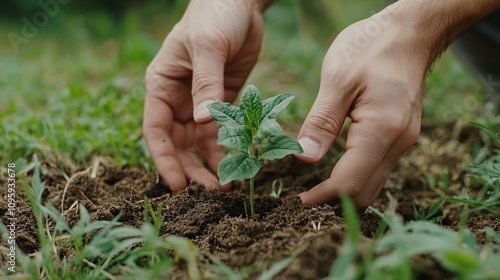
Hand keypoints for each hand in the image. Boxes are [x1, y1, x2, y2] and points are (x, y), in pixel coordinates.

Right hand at [143, 0, 263, 190]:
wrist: (240, 2)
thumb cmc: (214, 16)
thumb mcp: (207, 47)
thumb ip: (205, 83)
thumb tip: (204, 122)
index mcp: (162, 85)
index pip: (156, 130)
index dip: (164, 159)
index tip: (176, 185)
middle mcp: (179, 98)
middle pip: (179, 144)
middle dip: (191, 169)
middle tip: (210, 192)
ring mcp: (202, 101)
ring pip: (202, 142)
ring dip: (213, 163)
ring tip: (228, 185)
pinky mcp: (225, 101)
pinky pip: (224, 130)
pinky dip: (231, 147)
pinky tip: (242, 161)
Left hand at [296, 6, 425, 207]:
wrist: (409, 33)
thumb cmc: (371, 48)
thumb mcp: (337, 80)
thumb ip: (321, 122)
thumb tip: (303, 159)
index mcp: (382, 130)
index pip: (349, 183)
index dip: (321, 197)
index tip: (295, 203)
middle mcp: (399, 143)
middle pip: (364, 193)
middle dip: (332, 202)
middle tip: (301, 200)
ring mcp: (403, 142)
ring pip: (372, 184)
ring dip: (344, 192)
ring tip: (313, 189)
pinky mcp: (400, 137)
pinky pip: (377, 169)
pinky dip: (355, 177)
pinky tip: (334, 170)